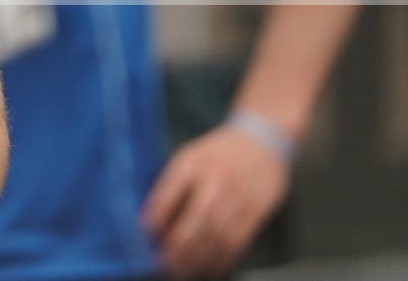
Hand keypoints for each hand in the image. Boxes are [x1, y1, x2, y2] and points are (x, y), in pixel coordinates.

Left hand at [141, 126, 291, 277]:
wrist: (263, 140)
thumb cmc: (217, 152)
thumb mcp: (189, 156)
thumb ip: (171, 183)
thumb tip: (149, 216)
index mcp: (193, 162)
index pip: (171, 190)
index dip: (156, 214)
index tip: (144, 233)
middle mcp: (216, 180)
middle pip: (196, 219)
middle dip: (178, 245)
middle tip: (163, 263)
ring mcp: (239, 197)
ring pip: (217, 235)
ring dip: (198, 258)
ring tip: (182, 272)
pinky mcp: (257, 212)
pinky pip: (238, 241)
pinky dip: (222, 259)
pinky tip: (209, 268)